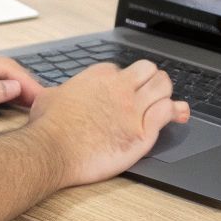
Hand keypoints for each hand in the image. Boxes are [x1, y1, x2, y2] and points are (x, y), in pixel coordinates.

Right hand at [30, 59, 189, 188]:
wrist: (52, 151)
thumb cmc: (48, 127)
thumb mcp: (48, 96)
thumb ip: (61, 91)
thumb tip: (59, 94)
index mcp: (100, 76)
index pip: (124, 70)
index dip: (124, 81)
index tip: (122, 92)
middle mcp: (120, 88)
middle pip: (149, 71)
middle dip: (152, 80)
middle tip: (149, 93)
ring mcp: (133, 109)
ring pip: (164, 87)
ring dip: (165, 93)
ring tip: (163, 103)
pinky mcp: (142, 133)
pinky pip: (167, 112)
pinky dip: (172, 112)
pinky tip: (171, 116)